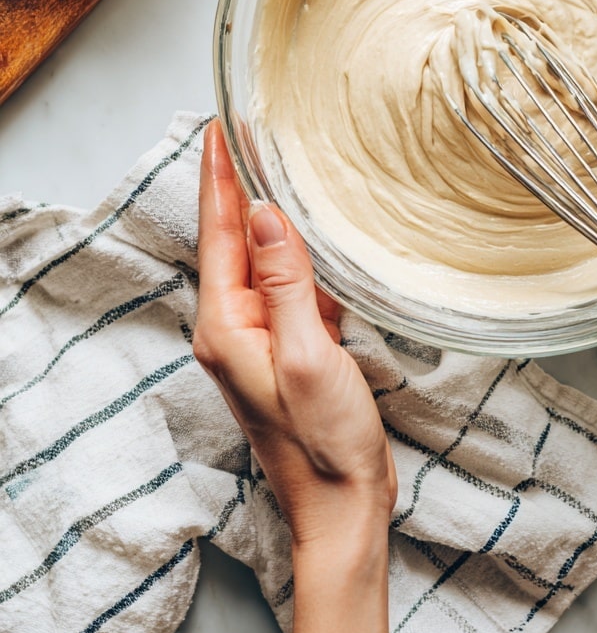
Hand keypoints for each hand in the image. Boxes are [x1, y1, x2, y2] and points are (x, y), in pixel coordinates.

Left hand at [195, 119, 395, 632]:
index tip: (220, 127)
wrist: (342, 504)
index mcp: (227, 326)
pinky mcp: (288, 346)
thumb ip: (284, 283)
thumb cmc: (324, 442)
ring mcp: (260, 337)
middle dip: (236, 183)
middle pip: (232, 240)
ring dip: (265, 212)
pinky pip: (286, 283)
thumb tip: (261, 212)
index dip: (219, 177)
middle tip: (246, 129)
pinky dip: (295, 248)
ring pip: (260, 259)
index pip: (218, 234)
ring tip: (275, 162)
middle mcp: (234, 327)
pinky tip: (309, 229)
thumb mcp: (306, 356)